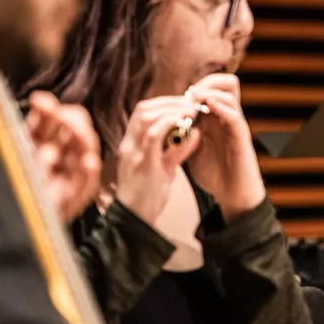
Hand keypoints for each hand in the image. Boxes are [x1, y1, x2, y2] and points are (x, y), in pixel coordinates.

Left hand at [0, 91, 102, 221]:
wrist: (3, 228)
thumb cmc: (3, 188)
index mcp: (38, 140)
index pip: (48, 117)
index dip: (46, 107)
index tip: (38, 101)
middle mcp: (58, 152)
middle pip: (73, 126)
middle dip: (69, 118)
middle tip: (60, 117)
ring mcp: (69, 172)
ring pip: (86, 148)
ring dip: (84, 137)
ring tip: (77, 133)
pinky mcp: (76, 194)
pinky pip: (88, 181)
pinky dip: (90, 170)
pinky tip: (88, 162)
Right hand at [113, 95, 204, 222]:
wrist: (135, 221)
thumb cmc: (148, 197)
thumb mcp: (165, 169)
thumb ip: (177, 150)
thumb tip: (195, 132)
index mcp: (131, 145)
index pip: (142, 112)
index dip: (164, 103)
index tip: (185, 105)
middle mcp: (128, 145)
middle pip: (143, 108)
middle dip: (169, 101)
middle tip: (192, 103)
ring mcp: (133, 153)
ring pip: (147, 116)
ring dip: (172, 108)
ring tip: (191, 110)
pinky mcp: (141, 163)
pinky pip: (154, 134)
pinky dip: (170, 122)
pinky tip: (185, 122)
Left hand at [186, 74, 265, 220]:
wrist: (232, 195)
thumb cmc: (214, 174)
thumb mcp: (192, 150)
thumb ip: (183, 136)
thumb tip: (163, 125)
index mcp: (217, 119)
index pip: (213, 88)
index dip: (197, 87)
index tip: (179, 96)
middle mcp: (228, 117)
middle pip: (227, 82)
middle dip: (207, 82)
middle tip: (190, 94)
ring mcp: (236, 125)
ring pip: (231, 93)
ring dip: (211, 92)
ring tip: (195, 98)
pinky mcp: (241, 137)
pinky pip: (234, 115)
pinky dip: (221, 107)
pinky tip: (207, 108)